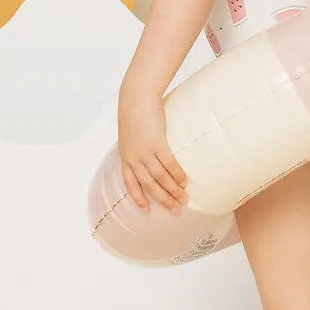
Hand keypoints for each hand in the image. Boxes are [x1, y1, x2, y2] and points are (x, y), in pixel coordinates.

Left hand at [117, 93, 188, 212]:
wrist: (136, 99)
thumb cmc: (135, 114)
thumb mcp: (131, 135)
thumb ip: (137, 148)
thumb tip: (148, 156)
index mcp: (126, 157)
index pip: (130, 183)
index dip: (138, 197)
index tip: (146, 210)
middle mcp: (134, 158)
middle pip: (149, 185)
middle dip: (163, 199)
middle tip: (175, 210)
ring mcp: (145, 152)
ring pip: (160, 178)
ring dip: (173, 190)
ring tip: (184, 198)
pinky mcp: (157, 143)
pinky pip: (169, 164)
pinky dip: (177, 175)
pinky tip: (184, 181)